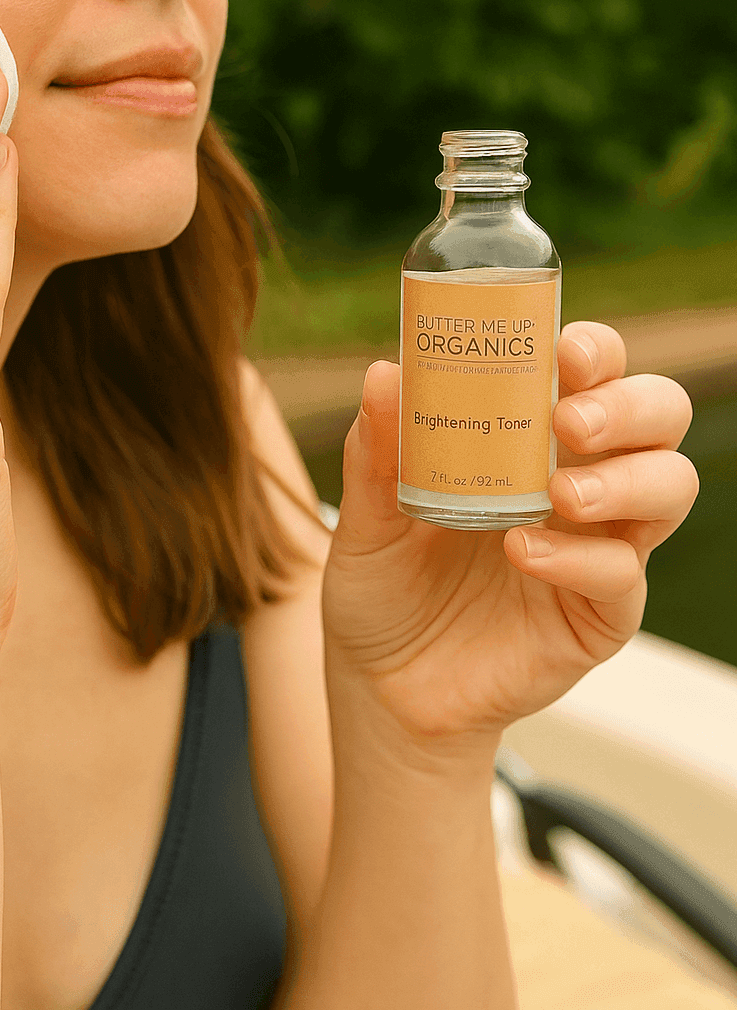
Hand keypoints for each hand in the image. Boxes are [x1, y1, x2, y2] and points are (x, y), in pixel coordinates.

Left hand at [322, 321, 697, 760]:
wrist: (381, 686)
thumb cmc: (384, 583)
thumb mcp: (366, 515)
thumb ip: (375, 450)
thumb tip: (384, 372)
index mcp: (532, 435)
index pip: (595, 371)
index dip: (598, 350)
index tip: (566, 350)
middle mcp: (581, 478)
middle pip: (658, 415)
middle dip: (628, 405)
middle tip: (569, 421)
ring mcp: (598, 546)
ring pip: (670, 486)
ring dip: (626, 479)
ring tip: (559, 493)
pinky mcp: (598, 614)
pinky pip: (623, 575)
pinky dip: (579, 559)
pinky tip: (523, 554)